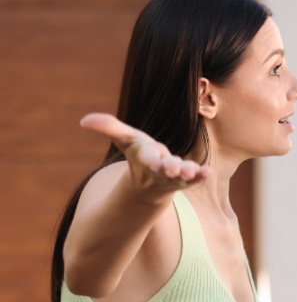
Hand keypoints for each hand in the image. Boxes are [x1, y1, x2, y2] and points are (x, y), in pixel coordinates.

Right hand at [80, 113, 209, 196]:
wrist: (150, 182)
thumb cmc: (139, 155)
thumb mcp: (125, 139)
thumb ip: (109, 128)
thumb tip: (84, 120)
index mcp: (146, 158)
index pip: (147, 158)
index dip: (150, 158)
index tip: (154, 160)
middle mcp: (161, 169)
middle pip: (166, 169)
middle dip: (170, 168)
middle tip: (174, 168)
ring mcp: (175, 176)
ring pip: (182, 176)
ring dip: (187, 174)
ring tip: (192, 172)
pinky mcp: (187, 179)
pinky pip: (196, 178)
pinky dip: (201, 175)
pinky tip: (208, 171)